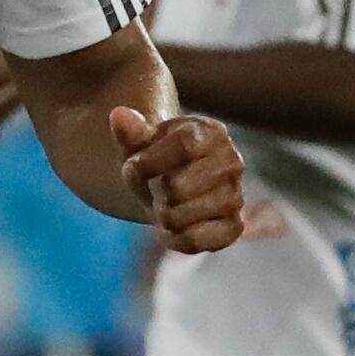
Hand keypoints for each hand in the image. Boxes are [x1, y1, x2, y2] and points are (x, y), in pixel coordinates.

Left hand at [113, 105, 246, 251]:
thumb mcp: (138, 142)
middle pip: (179, 187)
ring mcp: (235, 196)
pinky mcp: (232, 227)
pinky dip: (175, 238)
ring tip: (163, 207)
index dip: (149, 162)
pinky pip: (198, 241)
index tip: (133, 167)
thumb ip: (130, 131)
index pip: (183, 146)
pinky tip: (170, 229)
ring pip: (183, 216)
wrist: (170, 185)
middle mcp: (231, 162)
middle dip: (153, 192)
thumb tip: (119, 115)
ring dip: (161, 216)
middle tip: (153, 190)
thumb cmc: (154, 158)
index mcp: (212, 132)